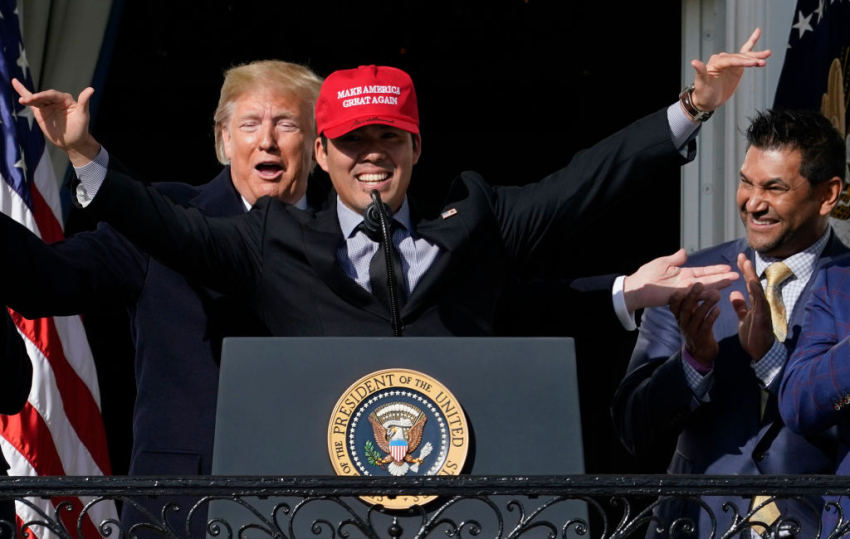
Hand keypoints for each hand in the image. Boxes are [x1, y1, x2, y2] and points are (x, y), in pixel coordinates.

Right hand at [11, 78, 99, 165]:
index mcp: (65, 99)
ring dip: (28, 98)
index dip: (44, 95)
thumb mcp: (83, 116)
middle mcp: (56, 100)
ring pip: (36, 99)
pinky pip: (32, 102)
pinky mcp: (41, 111)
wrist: (73, 142)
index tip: (35, 98)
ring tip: (23, 100)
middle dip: (35, 97)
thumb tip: (91, 89)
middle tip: (27, 100)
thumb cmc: (80, 129)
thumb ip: (84, 102)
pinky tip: (15, 83)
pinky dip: (23, 93)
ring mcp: (47, 105)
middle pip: (43, 96)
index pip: (53, 95)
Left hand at [623, 248, 738, 311]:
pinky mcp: (679, 296)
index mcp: (684, 274)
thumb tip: (685, 252)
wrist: (636, 287)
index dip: (716, 270)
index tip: (728, 268)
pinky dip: (705, 294)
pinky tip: (716, 292)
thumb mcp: (663, 263)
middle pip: (708, 280)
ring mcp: (684, 290)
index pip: (704, 272)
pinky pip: (695, 295)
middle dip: (722, 278)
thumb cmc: (647, 276)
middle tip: (738, 276)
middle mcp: (687, 283)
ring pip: (705, 287)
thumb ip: (675, 259)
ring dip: (718, 285)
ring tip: (731, 282)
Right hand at [670, 283, 720, 366]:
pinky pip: (706, 325)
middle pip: (686, 308)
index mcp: (679, 317)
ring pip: (698, 315)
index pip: (674, 306)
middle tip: (699, 284)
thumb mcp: (689, 317)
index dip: (675, 298)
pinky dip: (712, 316)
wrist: (700, 352)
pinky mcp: (702, 337)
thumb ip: (691, 304)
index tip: (679, 289)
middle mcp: (683, 323)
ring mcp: (692, 331)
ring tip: (716, 294)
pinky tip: (718, 308)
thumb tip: (696, 287)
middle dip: (692, 296)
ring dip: (707, 304)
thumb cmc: (696, 329)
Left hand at [690, 28, 770, 111]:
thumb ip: (700, 72)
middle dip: (751, 59)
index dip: (742, 61)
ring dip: (756, 55)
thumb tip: (694, 62)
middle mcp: (722, 59)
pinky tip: (758, 32)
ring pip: (744, 55)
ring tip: (768, 54)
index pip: (731, 60)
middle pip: (739, 57)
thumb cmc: (702, 93)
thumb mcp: (701, 84)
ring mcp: (730, 62)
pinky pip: (745, 53)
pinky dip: (751, 43)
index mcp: (715, 63)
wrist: (707, 101)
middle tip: (761, 61)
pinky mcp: (736, 66)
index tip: (753, 63)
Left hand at [729, 253, 774, 360]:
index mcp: (754, 304)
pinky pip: (760, 303)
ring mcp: (763, 309)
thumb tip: (734, 293)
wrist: (759, 353)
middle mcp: (759, 304)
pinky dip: (756, 292)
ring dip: (751, 276)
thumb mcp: (743, 319)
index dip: (744, 272)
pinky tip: (752, 283)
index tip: (739, 259)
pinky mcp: (763, 317)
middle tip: (741, 255)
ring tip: (746, 263)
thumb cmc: (754, 336)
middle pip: (753, 283)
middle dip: (747, 269)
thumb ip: (740, 306)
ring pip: (757, 290)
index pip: (748, 284)